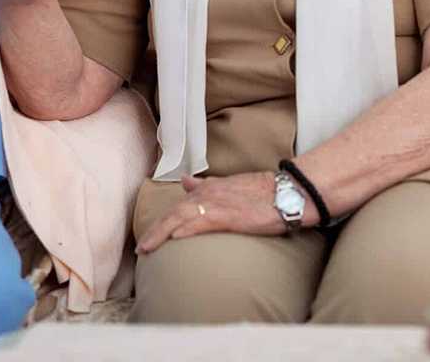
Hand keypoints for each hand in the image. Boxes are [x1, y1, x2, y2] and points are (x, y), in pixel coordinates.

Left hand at [136, 172, 285, 253]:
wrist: (287, 192)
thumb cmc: (264, 193)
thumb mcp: (231, 184)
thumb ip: (207, 185)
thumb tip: (187, 182)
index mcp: (209, 188)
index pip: (179, 205)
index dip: (163, 220)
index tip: (151, 234)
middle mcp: (209, 193)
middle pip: (174, 212)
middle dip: (155, 230)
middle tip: (141, 247)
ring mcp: (217, 203)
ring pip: (181, 218)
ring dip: (161, 233)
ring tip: (147, 248)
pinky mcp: (227, 215)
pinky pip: (200, 222)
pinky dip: (185, 229)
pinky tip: (174, 238)